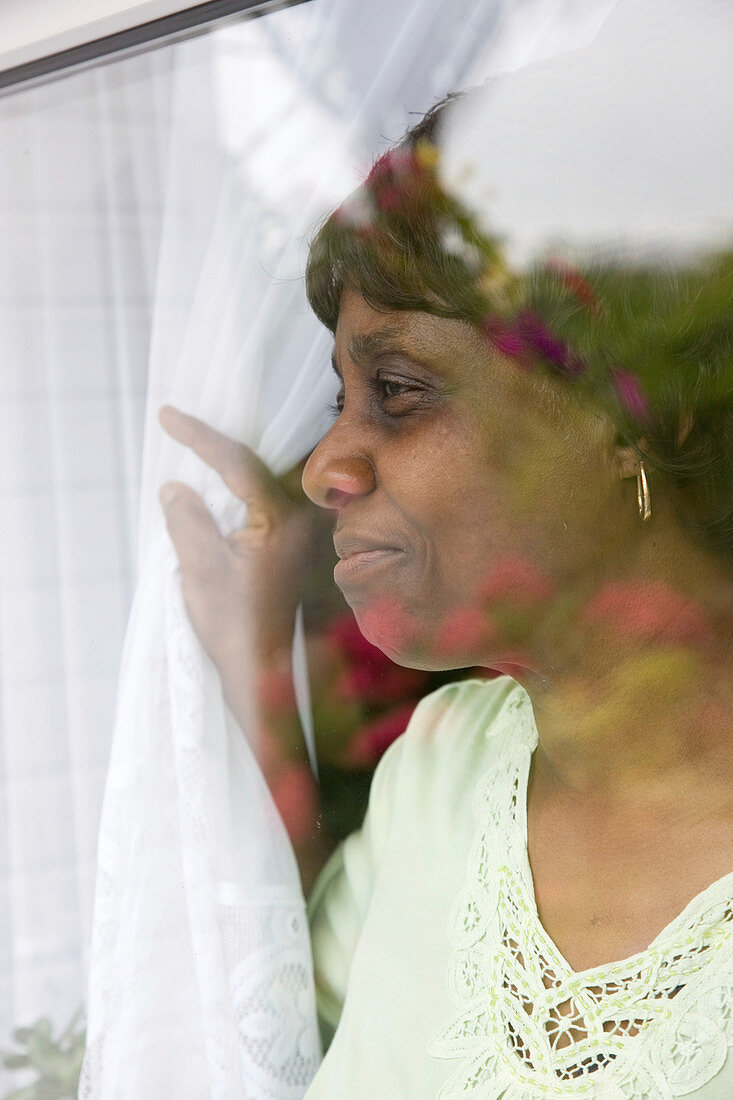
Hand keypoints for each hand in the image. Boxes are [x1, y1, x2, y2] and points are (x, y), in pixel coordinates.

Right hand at [158, 405, 319, 676]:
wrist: (259, 670)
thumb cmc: (232, 625)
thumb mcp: (200, 569)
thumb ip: (187, 520)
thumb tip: (175, 486)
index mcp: (280, 520)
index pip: (239, 463)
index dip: (201, 436)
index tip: (167, 416)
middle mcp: (297, 519)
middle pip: (257, 462)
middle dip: (218, 440)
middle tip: (178, 421)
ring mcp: (296, 531)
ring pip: (262, 478)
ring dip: (229, 461)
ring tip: (192, 441)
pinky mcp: (288, 543)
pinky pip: (263, 497)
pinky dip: (237, 483)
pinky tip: (216, 481)